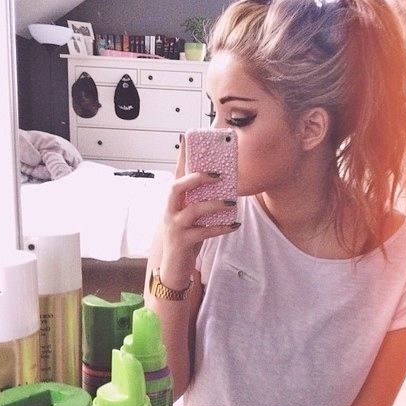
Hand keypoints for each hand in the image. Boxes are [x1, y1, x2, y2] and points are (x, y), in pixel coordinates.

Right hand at [159, 138, 238, 289]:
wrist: (173, 267)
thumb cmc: (185, 236)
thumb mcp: (190, 216)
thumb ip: (199, 200)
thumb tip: (222, 185)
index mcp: (173, 201)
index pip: (175, 174)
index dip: (181, 157)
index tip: (186, 138)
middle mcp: (170, 210)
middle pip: (177, 187)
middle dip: (196, 178)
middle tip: (217, 175)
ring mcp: (174, 226)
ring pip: (193, 210)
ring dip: (214, 205)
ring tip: (232, 203)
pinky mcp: (183, 242)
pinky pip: (204, 232)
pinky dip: (221, 228)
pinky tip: (235, 225)